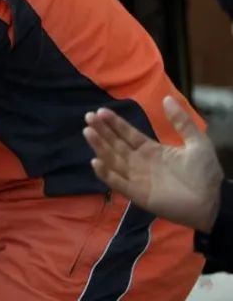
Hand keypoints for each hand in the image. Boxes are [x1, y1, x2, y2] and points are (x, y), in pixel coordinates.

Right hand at [83, 96, 222, 231]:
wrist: (213, 202)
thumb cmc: (206, 174)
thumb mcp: (197, 143)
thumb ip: (181, 122)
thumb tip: (166, 98)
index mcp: (151, 150)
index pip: (128, 134)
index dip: (115, 123)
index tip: (101, 111)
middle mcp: (140, 163)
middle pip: (116, 145)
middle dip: (102, 131)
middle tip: (88, 117)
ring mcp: (137, 179)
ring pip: (113, 160)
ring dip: (100, 147)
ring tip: (88, 132)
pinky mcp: (138, 195)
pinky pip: (118, 183)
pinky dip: (106, 174)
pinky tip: (95, 161)